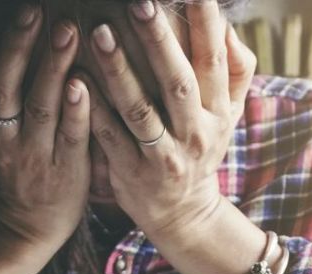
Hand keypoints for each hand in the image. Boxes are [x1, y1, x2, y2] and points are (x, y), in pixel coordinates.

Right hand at [0, 6, 91, 249]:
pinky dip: (76, 110)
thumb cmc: (18, 171)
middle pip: (2, 85)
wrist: (26, 232)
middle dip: (17, 45)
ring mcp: (35, 155)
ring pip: (38, 107)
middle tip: (34, 9)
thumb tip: (6, 39)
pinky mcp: (66, 171)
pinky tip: (85, 83)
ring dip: (52, 66)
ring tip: (68, 29)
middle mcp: (4, 137)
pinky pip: (70, 137)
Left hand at [84, 0, 255, 234]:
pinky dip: (94, 109)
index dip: (207, 25)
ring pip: (140, 110)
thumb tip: (228, 24)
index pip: (216, 61)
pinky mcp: (131, 173)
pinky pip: (110, 137)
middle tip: (139, 2)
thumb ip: (236, 70)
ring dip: (118, 71)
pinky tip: (75, 79)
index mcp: (219, 111)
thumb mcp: (228, 113)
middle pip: (178, 82)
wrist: (184, 214)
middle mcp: (195, 133)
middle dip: (158, 41)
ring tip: (99, 33)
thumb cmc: (202, 148)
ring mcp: (163, 156)